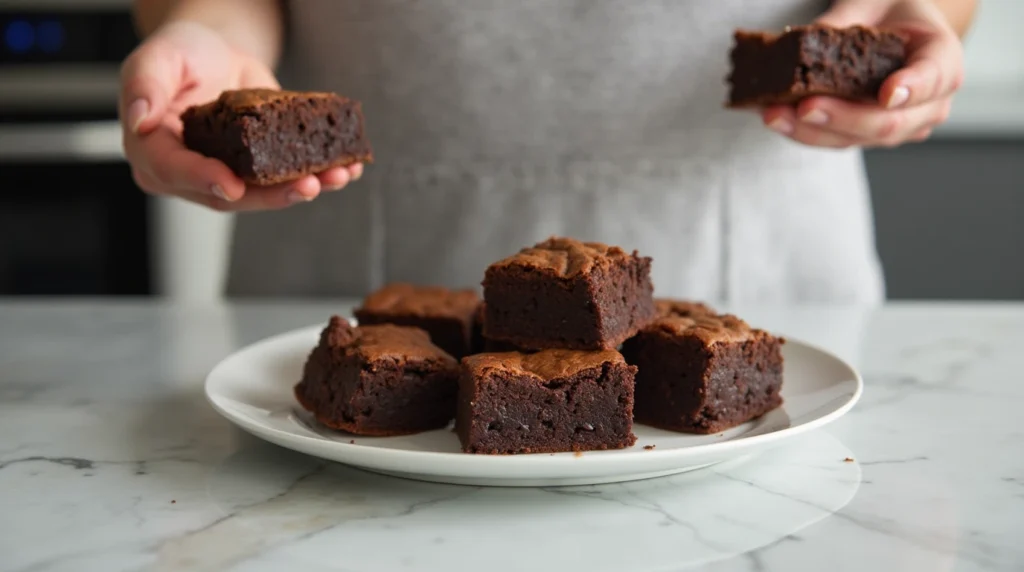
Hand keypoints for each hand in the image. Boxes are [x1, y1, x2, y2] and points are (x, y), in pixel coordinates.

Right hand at [119, 21, 362, 210]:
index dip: (205, 180)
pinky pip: (286, 179)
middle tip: (306, 186)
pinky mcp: (260, 170)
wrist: (217, 51)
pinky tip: (346, 169)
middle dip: (270, 194)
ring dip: (302, 189)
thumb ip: (144, 85)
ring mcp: (227, 176)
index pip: (176, 172)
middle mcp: (190, 174)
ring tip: (335, 177)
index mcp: (154, 152)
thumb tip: (139, 120)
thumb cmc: (182, 53)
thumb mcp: (157, 57)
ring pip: (263, 193)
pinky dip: (319, 175)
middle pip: (227, 195)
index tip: (232, 184)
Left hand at [762, 0, 963, 148]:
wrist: (896, 30)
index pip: (934, 77)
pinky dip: (805, 132)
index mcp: (943, 59)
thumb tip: (803, 41)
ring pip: (858, 140)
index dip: (912, 88)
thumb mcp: (871, 1)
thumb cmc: (890, 12)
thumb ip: (845, 20)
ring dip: (812, 132)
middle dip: (842, 118)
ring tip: (775, 115)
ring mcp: (901, 126)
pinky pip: (839, 141)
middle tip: (805, 107)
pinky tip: (777, 120)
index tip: (888, 94)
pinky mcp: (871, 137)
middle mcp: (929, 103)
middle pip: (888, 123)